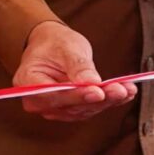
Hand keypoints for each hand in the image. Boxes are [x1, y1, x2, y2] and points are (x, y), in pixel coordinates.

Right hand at [9, 22, 134, 121]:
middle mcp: (38, 100)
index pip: (52, 94)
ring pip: (84, 110)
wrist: (53, 47)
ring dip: (108, 101)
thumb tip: (91, 82)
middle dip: (98, 99)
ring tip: (126, 88)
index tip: (97, 91)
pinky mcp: (70, 110)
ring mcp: (54, 108)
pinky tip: (125, 92)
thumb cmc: (54, 44)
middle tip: (119, 90)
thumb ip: (78, 66)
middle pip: (70, 106)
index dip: (76, 96)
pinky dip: (109, 101)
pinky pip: (91, 108)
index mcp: (27, 81)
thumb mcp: (66, 47)